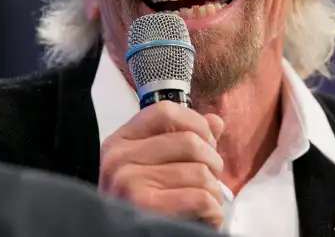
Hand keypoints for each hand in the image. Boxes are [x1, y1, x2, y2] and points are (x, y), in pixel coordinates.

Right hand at [98, 101, 225, 228]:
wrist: (124, 236)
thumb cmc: (146, 205)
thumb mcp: (157, 166)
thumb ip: (185, 139)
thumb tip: (215, 121)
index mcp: (120, 142)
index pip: (164, 111)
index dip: (195, 123)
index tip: (205, 143)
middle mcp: (119, 158)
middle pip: (190, 141)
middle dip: (212, 162)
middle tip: (210, 180)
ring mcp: (128, 181)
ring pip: (200, 172)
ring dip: (214, 191)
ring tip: (206, 203)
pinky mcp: (144, 206)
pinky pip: (200, 197)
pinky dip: (213, 211)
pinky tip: (205, 217)